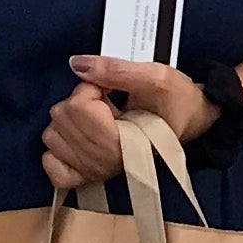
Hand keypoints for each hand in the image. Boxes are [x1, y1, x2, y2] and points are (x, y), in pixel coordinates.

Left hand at [42, 53, 211, 190]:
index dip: (91, 88)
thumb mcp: (154, 76)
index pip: (77, 106)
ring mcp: (93, 172)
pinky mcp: (86, 178)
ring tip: (98, 120)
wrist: (191, 122)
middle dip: (80, 102)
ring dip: (69, 122)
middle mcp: (104, 162)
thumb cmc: (176, 101)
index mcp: (121, 142)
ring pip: (51, 137)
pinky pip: (50, 165)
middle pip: (61, 118)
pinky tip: (78, 139)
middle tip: (107, 103)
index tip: (111, 90)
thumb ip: (114, 69)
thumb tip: (76, 64)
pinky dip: (58, 149)